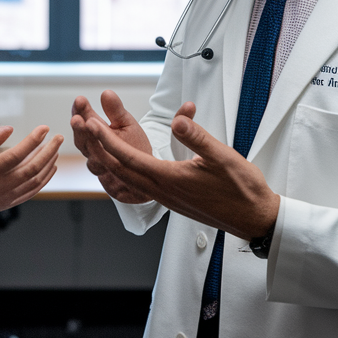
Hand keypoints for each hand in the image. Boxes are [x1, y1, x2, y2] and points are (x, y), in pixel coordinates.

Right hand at [0, 118, 61, 224]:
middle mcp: (0, 186)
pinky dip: (44, 180)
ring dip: (49, 164)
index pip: (17, 154)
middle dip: (49, 151)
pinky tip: (50, 169)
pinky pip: (32, 191)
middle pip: (33, 168)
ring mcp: (6, 197)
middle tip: (59, 137)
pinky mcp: (8, 203)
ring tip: (57, 149)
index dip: (33, 140)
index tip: (44, 128)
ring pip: (35, 181)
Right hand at [69, 90, 154, 203]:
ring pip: (92, 160)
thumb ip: (115, 111)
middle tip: (78, 119)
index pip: (84, 120)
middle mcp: (94, 150)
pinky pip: (106, 178)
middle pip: (82, 140)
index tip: (80, 100)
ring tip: (91, 140)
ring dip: (90, 149)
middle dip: (80, 130)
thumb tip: (106, 92)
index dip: (80, 111)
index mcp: (96, 133)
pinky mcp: (110, 185)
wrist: (147, 173)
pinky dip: (105, 170)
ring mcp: (101, 168)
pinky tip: (105, 163)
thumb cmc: (134, 146)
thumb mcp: (127, 124)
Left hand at [83, 109, 278, 239]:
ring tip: (97, 143)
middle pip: (120, 170)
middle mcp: (163, 191)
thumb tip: (177, 120)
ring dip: (110, 160)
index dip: (107, 140)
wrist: (254, 217)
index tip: (91, 124)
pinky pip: (140, 185)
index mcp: (169, 179)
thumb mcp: (222, 156)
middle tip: (84, 129)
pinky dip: (125, 172)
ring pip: (128, 179)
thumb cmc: (241, 188)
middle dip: (99, 149)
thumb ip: (197, 137)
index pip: (129, 158)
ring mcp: (167, 198)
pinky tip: (126, 165)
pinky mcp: (173, 200)